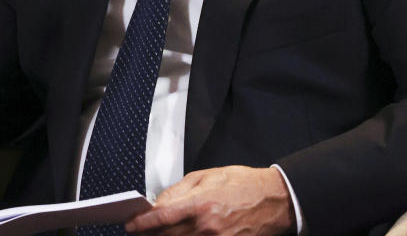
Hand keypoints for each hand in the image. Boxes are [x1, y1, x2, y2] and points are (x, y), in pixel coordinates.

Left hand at [125, 166, 294, 235]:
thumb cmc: (243, 184)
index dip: (143, 223)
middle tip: (139, 231)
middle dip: (150, 234)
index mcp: (201, 203)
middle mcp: (207, 226)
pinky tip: (183, 235)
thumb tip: (158, 203)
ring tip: (157, 234)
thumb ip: (179, 190)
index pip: (163, 217)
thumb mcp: (208, 176)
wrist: (275, 200)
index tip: (131, 225)